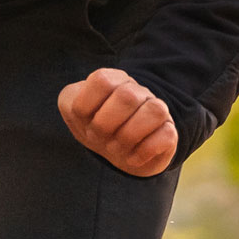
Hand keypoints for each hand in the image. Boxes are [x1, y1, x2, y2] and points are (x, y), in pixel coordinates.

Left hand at [57, 68, 177, 177]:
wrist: (116, 151)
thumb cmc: (94, 127)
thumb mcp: (73, 112)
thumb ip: (70, 103)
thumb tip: (80, 107)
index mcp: (113, 80)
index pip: (102, 80)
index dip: (87, 106)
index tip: (84, 121)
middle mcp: (137, 91)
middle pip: (127, 96)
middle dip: (105, 125)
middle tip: (98, 138)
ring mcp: (156, 109)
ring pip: (154, 111)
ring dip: (127, 137)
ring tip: (116, 148)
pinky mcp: (168, 131)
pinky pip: (166, 135)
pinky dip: (143, 152)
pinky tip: (131, 158)